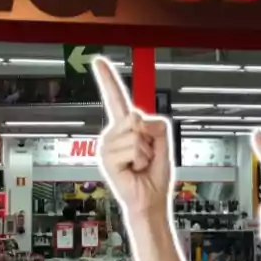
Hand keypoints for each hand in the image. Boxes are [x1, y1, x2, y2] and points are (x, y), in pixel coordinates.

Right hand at [93, 57, 172, 215]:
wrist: (149, 198)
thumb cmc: (154, 174)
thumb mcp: (163, 141)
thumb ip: (156, 123)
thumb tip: (138, 121)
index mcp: (125, 127)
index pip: (116, 99)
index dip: (107, 79)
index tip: (97, 61)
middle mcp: (113, 134)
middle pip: (136, 118)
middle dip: (149, 138)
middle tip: (145, 156)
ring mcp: (108, 146)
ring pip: (136, 134)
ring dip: (145, 152)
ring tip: (139, 165)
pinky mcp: (107, 158)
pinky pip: (134, 148)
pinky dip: (140, 160)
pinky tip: (133, 170)